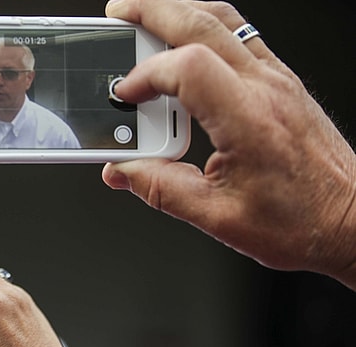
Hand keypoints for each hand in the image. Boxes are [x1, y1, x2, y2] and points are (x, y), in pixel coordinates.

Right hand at [101, 0, 355, 288]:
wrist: (351, 220)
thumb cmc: (300, 221)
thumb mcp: (217, 216)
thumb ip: (160, 189)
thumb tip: (122, 171)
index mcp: (249, 121)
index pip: (188, 67)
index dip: (145, 75)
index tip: (125, 96)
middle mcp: (266, 88)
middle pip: (202, 23)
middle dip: (151, 11)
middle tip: (119, 14)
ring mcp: (277, 79)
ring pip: (225, 20)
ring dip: (179, 11)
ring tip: (145, 19)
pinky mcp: (282, 83)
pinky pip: (240, 35)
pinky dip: (204, 26)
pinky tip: (185, 44)